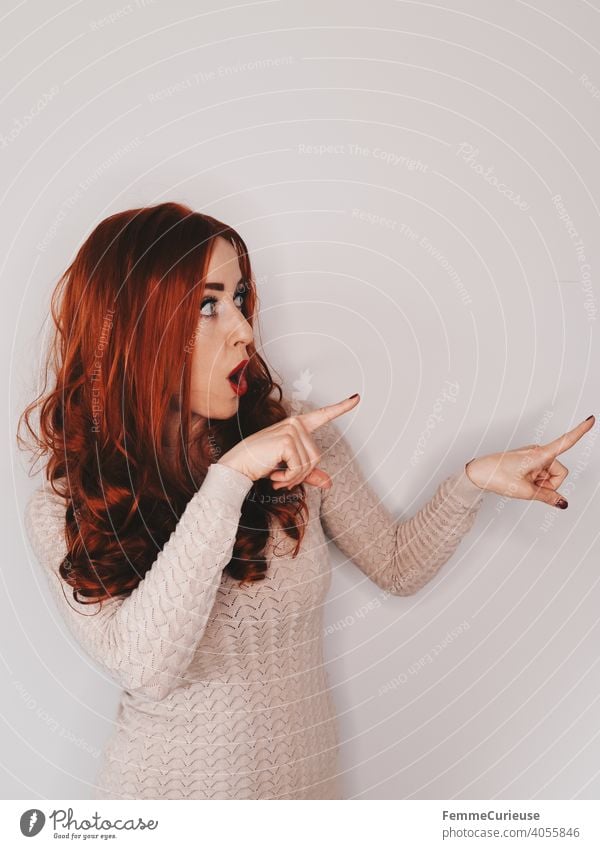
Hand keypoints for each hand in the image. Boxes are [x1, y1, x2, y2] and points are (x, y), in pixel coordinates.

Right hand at [217, 394, 360, 487]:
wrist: (237, 468)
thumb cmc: (260, 465)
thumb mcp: (288, 469)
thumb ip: (308, 474)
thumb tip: (329, 483)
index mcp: (297, 426)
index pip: (322, 415)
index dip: (341, 408)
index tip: (357, 398)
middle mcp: (295, 424)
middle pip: (317, 457)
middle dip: (301, 474)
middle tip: (282, 478)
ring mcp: (291, 431)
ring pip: (310, 464)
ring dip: (294, 478)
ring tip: (277, 478)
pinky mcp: (287, 441)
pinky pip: (300, 468)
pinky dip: (288, 478)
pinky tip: (274, 476)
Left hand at [465, 415, 594, 507]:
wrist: (479, 473)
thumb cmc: (498, 476)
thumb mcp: (526, 492)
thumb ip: (548, 497)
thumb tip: (563, 502)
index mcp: (540, 454)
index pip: (565, 442)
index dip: (580, 431)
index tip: (591, 419)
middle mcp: (539, 452)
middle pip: (560, 473)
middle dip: (550, 485)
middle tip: (530, 487)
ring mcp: (534, 456)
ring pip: (551, 476)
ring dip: (541, 484)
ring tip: (522, 483)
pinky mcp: (529, 460)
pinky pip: (542, 475)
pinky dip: (536, 482)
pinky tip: (521, 482)